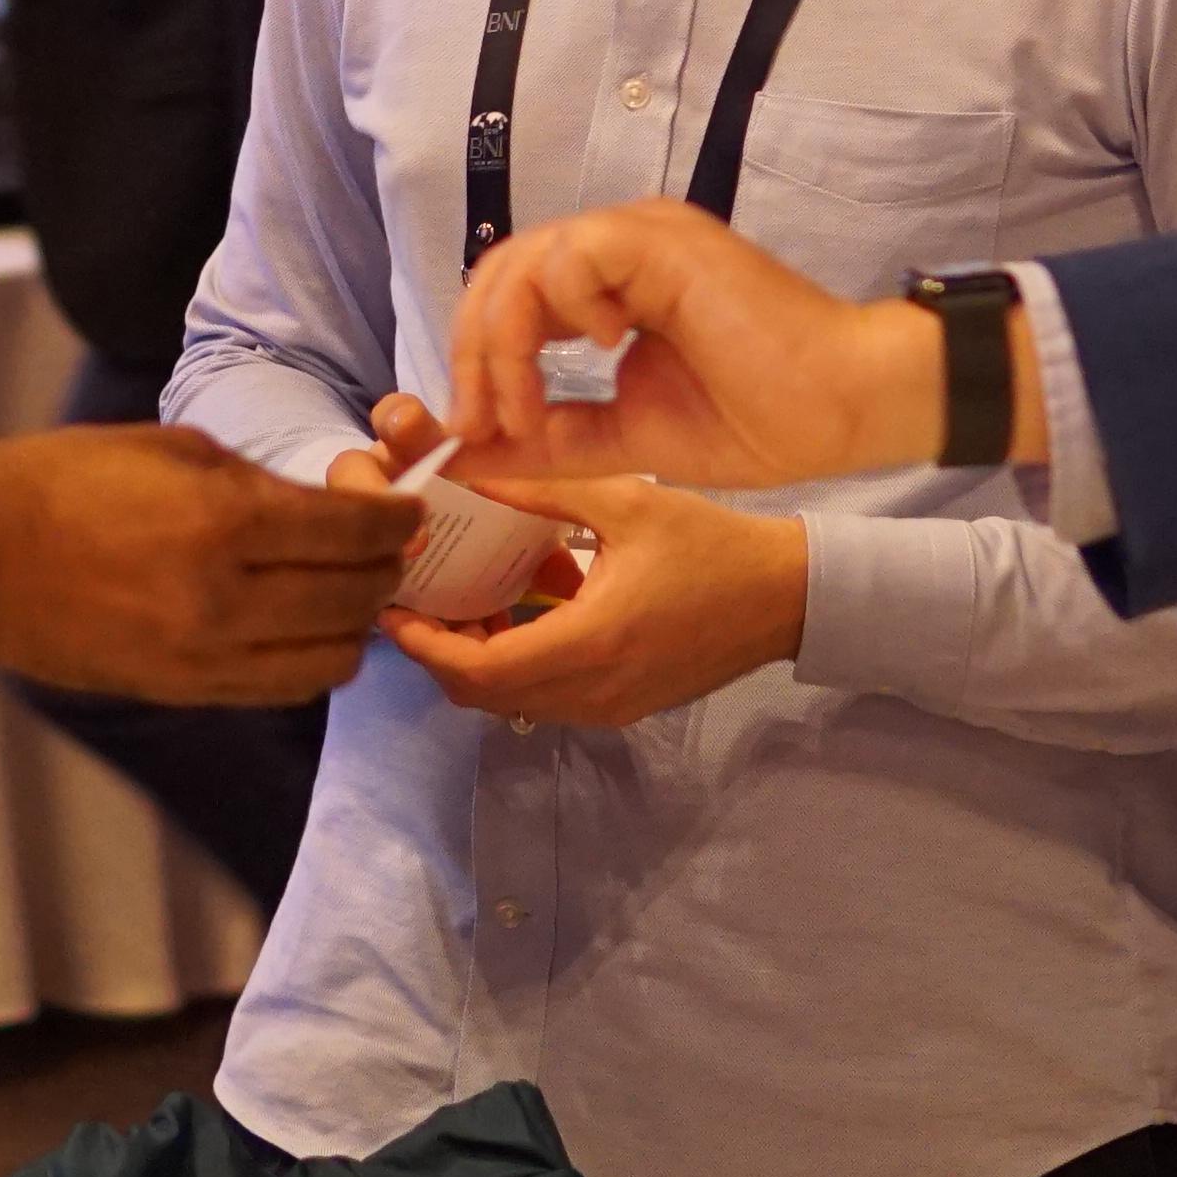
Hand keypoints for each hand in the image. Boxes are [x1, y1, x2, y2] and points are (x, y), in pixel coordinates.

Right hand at [0, 425, 409, 703]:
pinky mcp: (182, 692)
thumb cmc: (60, 480)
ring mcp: (204, 657)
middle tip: (390, 550)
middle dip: (386, 569)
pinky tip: (306, 632)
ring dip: (355, 625)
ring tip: (351, 595)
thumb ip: (258, 481)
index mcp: (225, 521)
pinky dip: (311, 662)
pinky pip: (280, 688)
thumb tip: (322, 506)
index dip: (396, 518)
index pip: (354, 530)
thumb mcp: (170, 446)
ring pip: (331, 658)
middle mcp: (225, 598)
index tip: (410, 509)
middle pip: (354, 596)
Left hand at [388, 471, 803, 731]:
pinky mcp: (621, 707)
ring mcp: (607, 707)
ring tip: (463, 597)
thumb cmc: (712, 544)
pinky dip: (517, 662)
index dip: (425, 644)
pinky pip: (546, 695)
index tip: (391, 608)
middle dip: (440, 651)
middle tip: (415, 601)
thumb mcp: (626, 502)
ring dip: (477, 658)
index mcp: (591, 642)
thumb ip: (541, 489)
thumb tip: (463, 469)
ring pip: (512, 700)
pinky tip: (523, 606)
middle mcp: (593, 691)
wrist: (785, 598)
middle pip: (483, 694)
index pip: (480, 669)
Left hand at [439, 206, 973, 489]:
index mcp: (614, 285)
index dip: (476, 362)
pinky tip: (606, 349)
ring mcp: (642, 236)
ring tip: (531, 406)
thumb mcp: (627, 438)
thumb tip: (464, 456)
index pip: (510, 298)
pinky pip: (573, 253)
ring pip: (525, 261)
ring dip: (506, 343)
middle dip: (475, 354)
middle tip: (482, 423)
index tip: (473, 433)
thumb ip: (548, 440)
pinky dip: (564, 306)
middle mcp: (622, 248)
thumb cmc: (758, 422)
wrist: (841, 409)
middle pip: (501, 273)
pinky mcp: (662, 240)